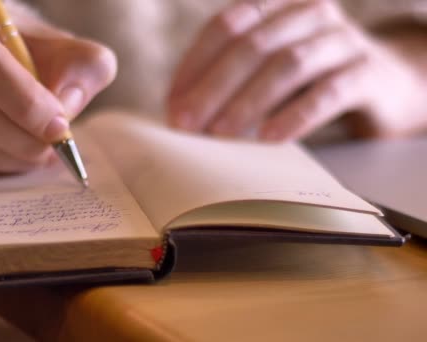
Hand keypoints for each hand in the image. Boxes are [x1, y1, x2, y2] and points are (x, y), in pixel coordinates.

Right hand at [0, 0, 116, 172]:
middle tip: (51, 150)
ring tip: (38, 156)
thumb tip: (66, 107)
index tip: (59, 127)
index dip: (24, 102)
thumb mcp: (61, 44)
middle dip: (18, 137)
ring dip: (4, 156)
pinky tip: (10, 156)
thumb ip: (83, 65)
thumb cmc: (24, 47)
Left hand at [168, 0, 426, 140]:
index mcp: (279, 4)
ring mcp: (342, 39)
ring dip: (247, 102)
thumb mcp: (269, 69)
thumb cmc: (312, 78)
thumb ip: (232, 79)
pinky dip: (295, 116)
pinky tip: (269, 138)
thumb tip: (181, 114)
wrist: (386, 84)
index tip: (172, 104)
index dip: (195, 65)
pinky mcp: (368, 73)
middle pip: (252, 46)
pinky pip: (327, 92)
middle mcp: (310, 12)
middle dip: (212, 88)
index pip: (226, 26)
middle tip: (186, 125)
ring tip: (219, 135)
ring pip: (287, 65)